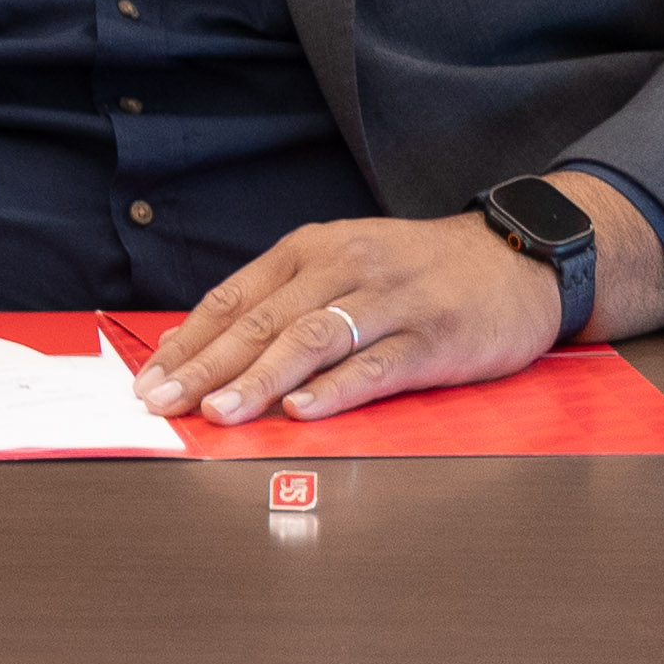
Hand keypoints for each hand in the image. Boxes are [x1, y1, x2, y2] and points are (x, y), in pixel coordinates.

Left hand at [135, 211, 578, 425]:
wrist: (514, 258)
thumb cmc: (417, 271)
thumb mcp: (343, 265)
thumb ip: (282, 302)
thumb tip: (207, 349)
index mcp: (311, 250)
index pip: (234, 298)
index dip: (188, 342)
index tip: (148, 380)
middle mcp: (342, 268)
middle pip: (261, 321)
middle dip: (205, 367)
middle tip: (163, 404)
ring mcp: (388, 302)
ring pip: (310, 340)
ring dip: (258, 380)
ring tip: (219, 413)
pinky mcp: (432, 337)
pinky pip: (376, 365)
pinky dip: (335, 390)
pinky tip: (301, 411)